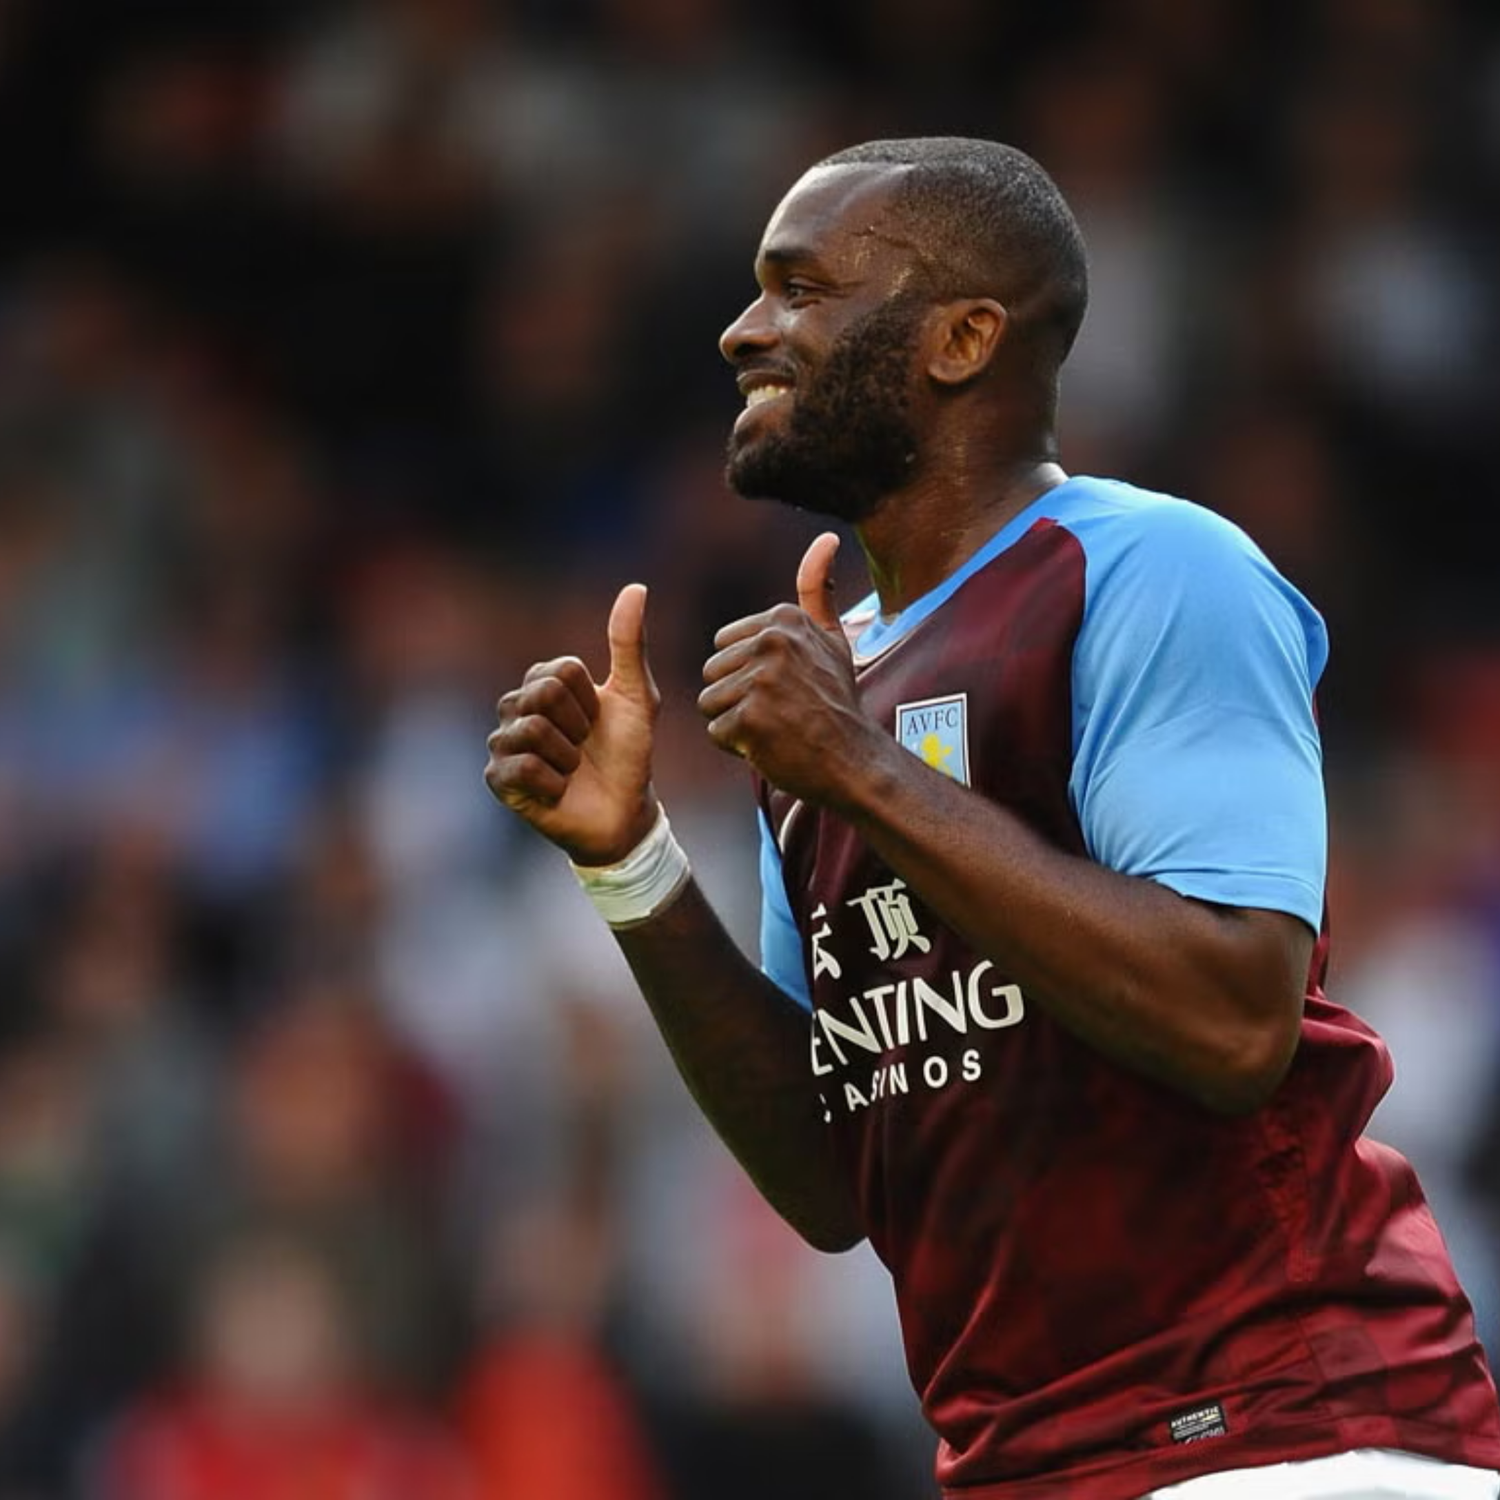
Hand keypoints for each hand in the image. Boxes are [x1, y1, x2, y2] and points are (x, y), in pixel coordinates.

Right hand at [485, 583, 659, 864]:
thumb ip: (629, 643)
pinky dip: (554, 782)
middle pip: (544, 694)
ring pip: (534, 731)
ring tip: (573, 769)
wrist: (624, 812)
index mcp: (543, 682)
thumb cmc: (629, 752)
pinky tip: (558, 790)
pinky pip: (523, 768)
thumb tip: (637, 587)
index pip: (563, 670)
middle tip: (585, 746)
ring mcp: (502, 743)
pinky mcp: (498, 780)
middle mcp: (515, 707)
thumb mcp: (636, 696)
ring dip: (569, 756)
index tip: (598, 722)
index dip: (591, 700)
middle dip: (579, 725)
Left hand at [698, 533, 885, 806]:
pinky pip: (716, 731)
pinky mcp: (751, 716)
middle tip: (779, 711)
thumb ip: (817, 590)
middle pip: (711, 672)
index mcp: (783, 619)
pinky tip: (771, 745)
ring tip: (775, 727)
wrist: (854, 760)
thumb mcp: (832, 638)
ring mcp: (761, 679)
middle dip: (736, 698)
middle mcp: (772, 642)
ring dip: (735, 723)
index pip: (724, 645)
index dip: (747, 673)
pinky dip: (738, 746)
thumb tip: (827, 538)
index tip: (785, 686)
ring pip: (710, 702)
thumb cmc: (837, 701)